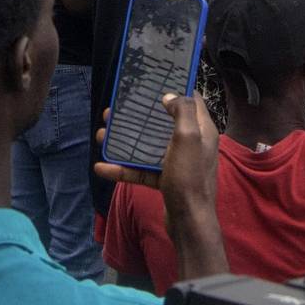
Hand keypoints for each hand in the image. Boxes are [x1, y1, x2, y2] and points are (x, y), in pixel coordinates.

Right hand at [90, 94, 221, 214]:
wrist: (188, 222)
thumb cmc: (189, 178)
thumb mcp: (188, 138)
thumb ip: (181, 112)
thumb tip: (169, 95)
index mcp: (201, 130)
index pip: (191, 101)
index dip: (174, 88)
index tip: (151, 82)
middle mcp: (191, 144)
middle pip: (162, 123)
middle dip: (138, 116)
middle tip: (115, 110)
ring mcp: (177, 163)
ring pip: (148, 146)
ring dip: (124, 141)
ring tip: (102, 134)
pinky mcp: (165, 180)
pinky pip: (142, 169)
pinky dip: (123, 168)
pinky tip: (102, 167)